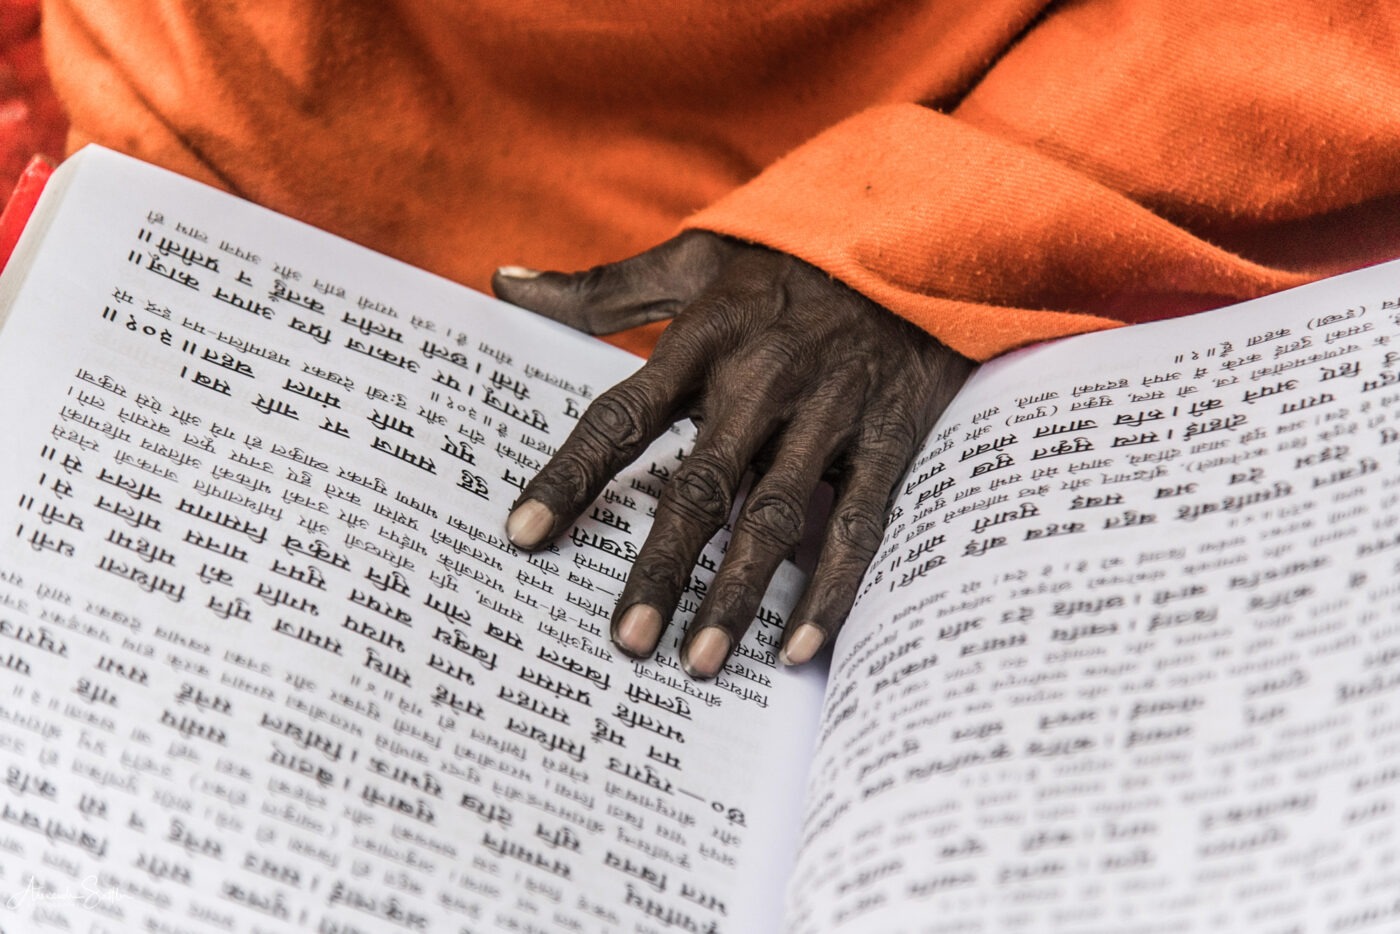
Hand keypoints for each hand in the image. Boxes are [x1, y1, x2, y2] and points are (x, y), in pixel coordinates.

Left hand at [493, 231, 972, 677]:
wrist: (920, 231)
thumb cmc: (790, 255)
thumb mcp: (694, 256)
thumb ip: (601, 287)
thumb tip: (501, 284)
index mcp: (706, 336)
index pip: (622, 415)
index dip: (569, 476)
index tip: (521, 535)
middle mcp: (763, 378)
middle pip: (700, 485)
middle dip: (661, 567)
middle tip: (626, 641)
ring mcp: (830, 411)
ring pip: (775, 517)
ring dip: (737, 594)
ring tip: (701, 662)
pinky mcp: (889, 437)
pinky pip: (857, 524)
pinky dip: (830, 589)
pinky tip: (799, 647)